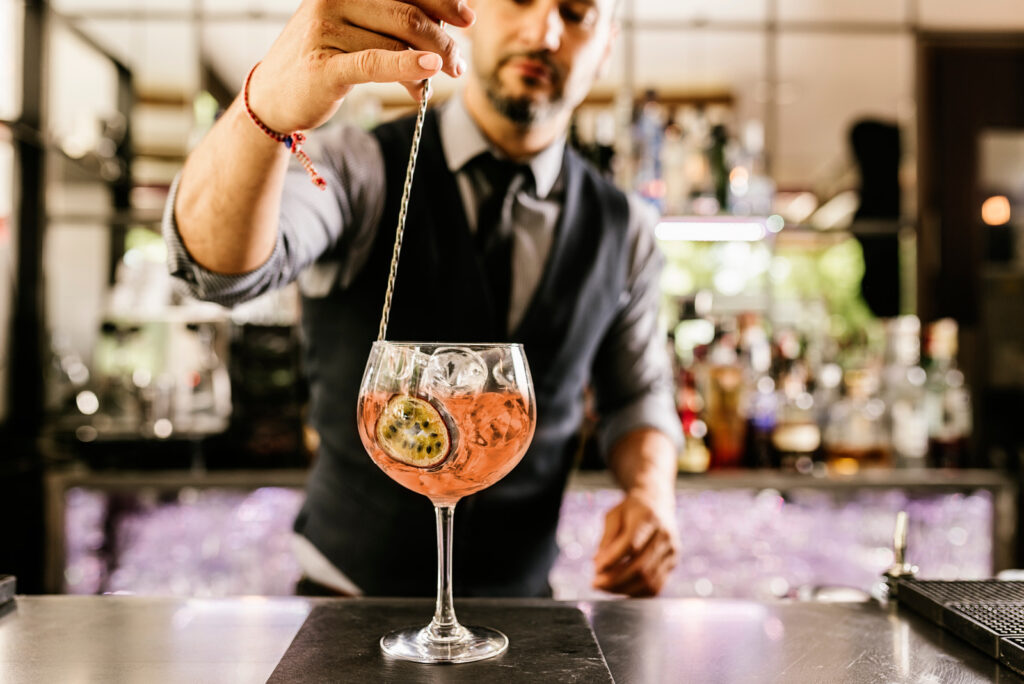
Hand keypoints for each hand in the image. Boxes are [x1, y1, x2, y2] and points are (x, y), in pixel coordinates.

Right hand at [248, 0, 474, 132]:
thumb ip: (393, 21)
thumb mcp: (358, 31)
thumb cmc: (325, 59)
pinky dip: (408, 66)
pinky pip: (376, 63)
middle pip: (407, 13)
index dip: (442, 0)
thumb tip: (448, 21)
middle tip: (459, 63)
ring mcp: (324, 29)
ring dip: (430, 64)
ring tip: (440, 81)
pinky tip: (431, 70)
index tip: (467, 19)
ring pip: (397, 43)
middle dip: (442, 39)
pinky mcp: (323, 65)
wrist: (274, 96)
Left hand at [592, 492, 679, 596]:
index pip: (631, 544)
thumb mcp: (614, 515)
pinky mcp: (673, 563)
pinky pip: (656, 586)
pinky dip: (636, 592)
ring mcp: (671, 550)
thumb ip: (607, 538)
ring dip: (624, 589)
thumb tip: (598, 564)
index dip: (612, 559)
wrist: (656, 503)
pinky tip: (621, 589)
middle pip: (640, 566)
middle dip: (615, 579)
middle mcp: (664, 535)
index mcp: (648, 517)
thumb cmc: (630, 510)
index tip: (595, 568)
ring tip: (606, 588)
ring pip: (648, 580)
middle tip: (596, 584)